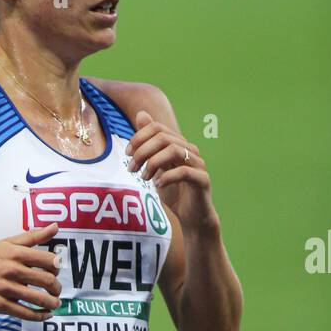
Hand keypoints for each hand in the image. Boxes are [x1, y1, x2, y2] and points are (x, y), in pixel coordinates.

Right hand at [0, 222, 62, 320]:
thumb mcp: (6, 243)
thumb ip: (32, 236)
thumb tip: (55, 226)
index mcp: (15, 253)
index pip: (49, 260)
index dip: (57, 268)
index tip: (55, 272)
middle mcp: (12, 270)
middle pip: (47, 281)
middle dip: (57, 288)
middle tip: (57, 291)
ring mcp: (5, 288)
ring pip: (39, 299)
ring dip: (52, 303)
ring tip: (54, 304)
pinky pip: (25, 313)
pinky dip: (39, 316)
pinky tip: (44, 315)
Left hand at [127, 109, 215, 231]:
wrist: (192, 216)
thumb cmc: (174, 191)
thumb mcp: (156, 166)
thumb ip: (149, 143)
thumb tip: (141, 114)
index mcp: (179, 144)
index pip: (158, 128)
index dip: (139, 138)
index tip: (128, 154)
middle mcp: (190, 150)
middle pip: (163, 138)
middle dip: (142, 151)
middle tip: (131, 168)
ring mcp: (198, 164)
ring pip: (174, 151)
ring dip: (153, 163)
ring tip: (143, 178)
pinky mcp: (203, 179)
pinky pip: (185, 171)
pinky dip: (167, 177)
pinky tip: (158, 185)